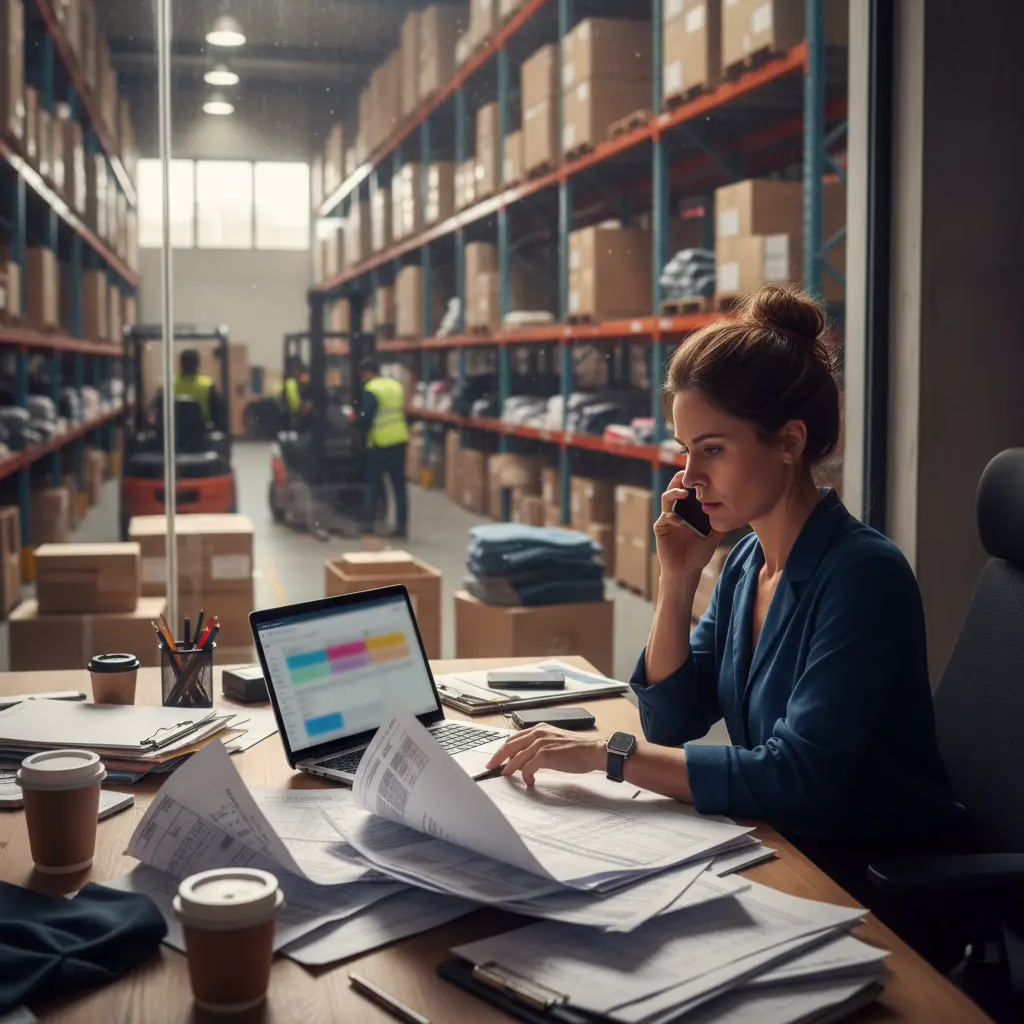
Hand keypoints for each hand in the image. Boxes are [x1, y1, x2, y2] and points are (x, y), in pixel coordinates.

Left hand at [485, 726, 607, 785]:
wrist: (594, 750)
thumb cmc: (579, 749)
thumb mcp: (555, 742)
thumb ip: (540, 746)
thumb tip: (527, 760)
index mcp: (540, 728)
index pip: (514, 738)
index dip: (503, 749)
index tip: (496, 758)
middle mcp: (538, 732)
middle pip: (510, 745)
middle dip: (498, 757)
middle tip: (490, 767)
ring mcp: (541, 743)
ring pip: (517, 757)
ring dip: (510, 768)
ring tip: (507, 776)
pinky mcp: (545, 754)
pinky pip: (528, 768)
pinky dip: (526, 776)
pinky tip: (530, 781)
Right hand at [654, 471, 722, 581]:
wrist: (686, 570)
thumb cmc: (699, 553)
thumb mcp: (714, 535)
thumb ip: (721, 522)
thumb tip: (737, 509)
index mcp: (689, 510)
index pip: (689, 489)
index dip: (694, 481)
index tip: (703, 473)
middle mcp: (677, 510)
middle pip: (675, 488)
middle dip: (680, 480)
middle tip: (688, 474)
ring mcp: (667, 518)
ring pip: (666, 498)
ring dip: (673, 493)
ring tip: (684, 493)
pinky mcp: (661, 528)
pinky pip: (664, 518)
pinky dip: (671, 517)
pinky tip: (680, 521)